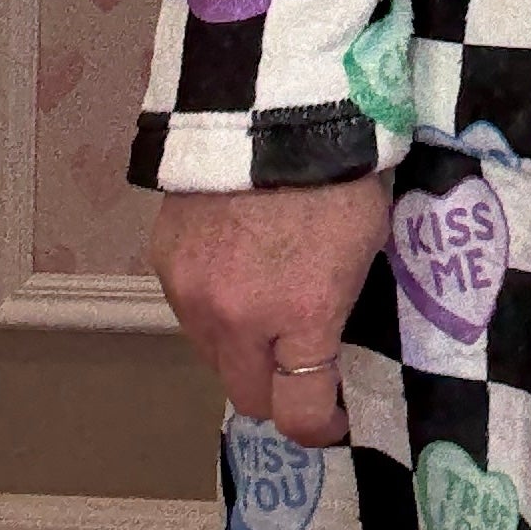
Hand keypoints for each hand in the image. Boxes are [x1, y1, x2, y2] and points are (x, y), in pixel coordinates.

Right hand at [151, 176, 392, 446]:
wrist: (269, 105)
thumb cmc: (340, 169)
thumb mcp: (366, 241)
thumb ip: (342, 301)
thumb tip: (333, 334)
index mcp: (302, 316)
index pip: (300, 412)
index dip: (322, 425)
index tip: (336, 415)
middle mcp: (239, 320)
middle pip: (249, 396)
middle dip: (277, 392)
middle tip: (299, 367)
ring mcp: (192, 294)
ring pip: (213, 356)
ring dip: (241, 349)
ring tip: (265, 308)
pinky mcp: (163, 264)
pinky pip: (189, 311)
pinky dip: (212, 306)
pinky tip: (234, 269)